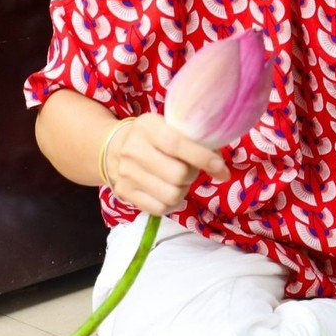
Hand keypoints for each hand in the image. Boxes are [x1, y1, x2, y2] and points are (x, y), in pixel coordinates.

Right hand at [104, 113, 229, 215]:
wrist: (116, 147)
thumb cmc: (155, 137)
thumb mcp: (170, 127)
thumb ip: (193, 140)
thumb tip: (219, 165)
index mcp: (148, 126)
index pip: (178, 145)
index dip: (203, 158)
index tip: (220, 167)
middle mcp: (133, 149)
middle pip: (178, 175)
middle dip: (193, 175)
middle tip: (192, 170)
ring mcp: (126, 173)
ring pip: (171, 195)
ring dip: (184, 191)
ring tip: (180, 181)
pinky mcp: (124, 192)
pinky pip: (159, 209)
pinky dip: (172, 204)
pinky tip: (170, 191)